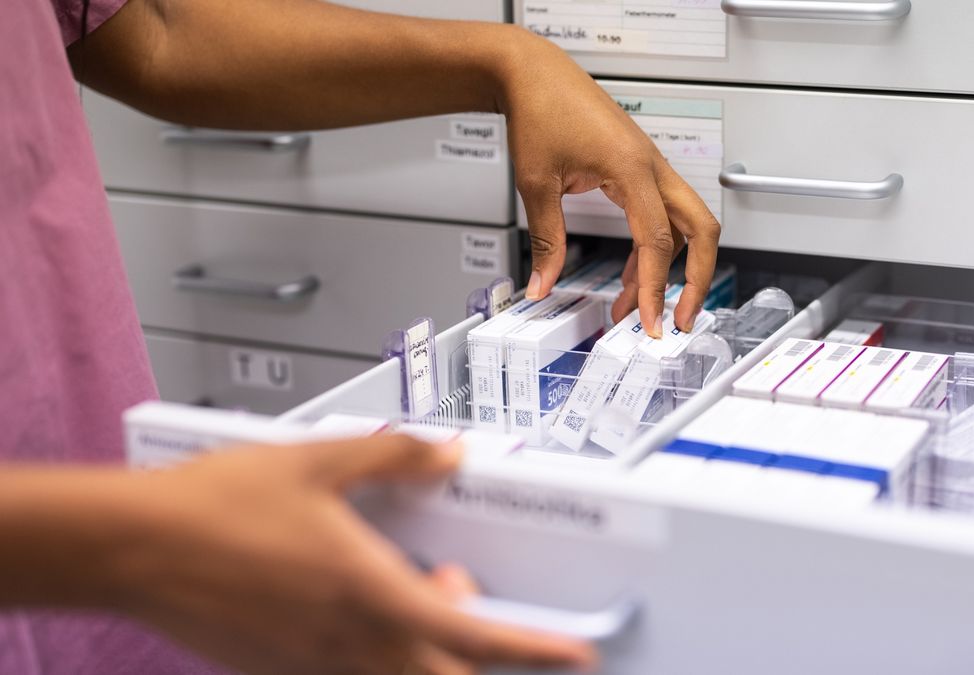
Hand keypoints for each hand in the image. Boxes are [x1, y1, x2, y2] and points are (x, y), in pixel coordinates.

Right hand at [112, 434, 595, 674]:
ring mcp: (314, 665)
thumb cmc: (216, 505)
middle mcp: (349, 643)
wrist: (134, 546)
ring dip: (424, 651)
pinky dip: (375, 654)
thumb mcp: (320, 460)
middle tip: (463, 597)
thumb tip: (446, 453)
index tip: (570, 653)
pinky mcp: (279, 672)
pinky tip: (352, 604)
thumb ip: (396, 456)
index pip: (475, 636)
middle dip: (476, 654)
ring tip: (410, 591)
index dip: (534, 649)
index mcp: (371, 594)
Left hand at [499, 31, 720, 335]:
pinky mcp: (640, 169)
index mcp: (633, 169)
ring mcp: (650, 167)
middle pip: (702, 230)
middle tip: (677, 319)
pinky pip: (661, 215)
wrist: (535, 73)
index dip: (657, 288)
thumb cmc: (540, 110)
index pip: (659, 241)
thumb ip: (546, 240)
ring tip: (637, 307)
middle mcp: (652, 167)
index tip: (649, 322)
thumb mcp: (537, 183)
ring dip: (668, 269)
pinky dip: (652, 249)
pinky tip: (631, 276)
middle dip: (697, 279)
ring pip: (685, 225)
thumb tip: (543, 284)